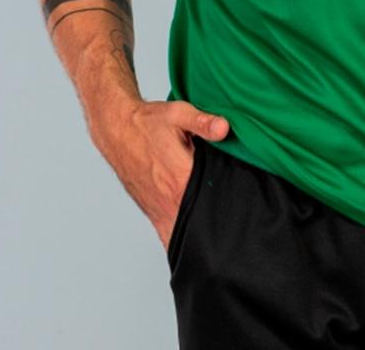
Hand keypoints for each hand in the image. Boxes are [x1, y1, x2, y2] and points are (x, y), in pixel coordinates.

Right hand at [92, 100, 229, 251]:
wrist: (117, 129)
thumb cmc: (149, 121)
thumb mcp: (178, 113)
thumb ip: (203, 122)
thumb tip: (224, 128)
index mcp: (179, 177)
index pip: (212, 201)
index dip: (231, 208)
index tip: (247, 215)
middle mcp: (168, 199)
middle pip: (200, 225)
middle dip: (219, 230)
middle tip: (240, 235)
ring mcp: (158, 209)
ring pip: (182, 237)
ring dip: (200, 240)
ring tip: (221, 246)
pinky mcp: (152, 212)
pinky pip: (168, 236)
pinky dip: (180, 243)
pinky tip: (194, 251)